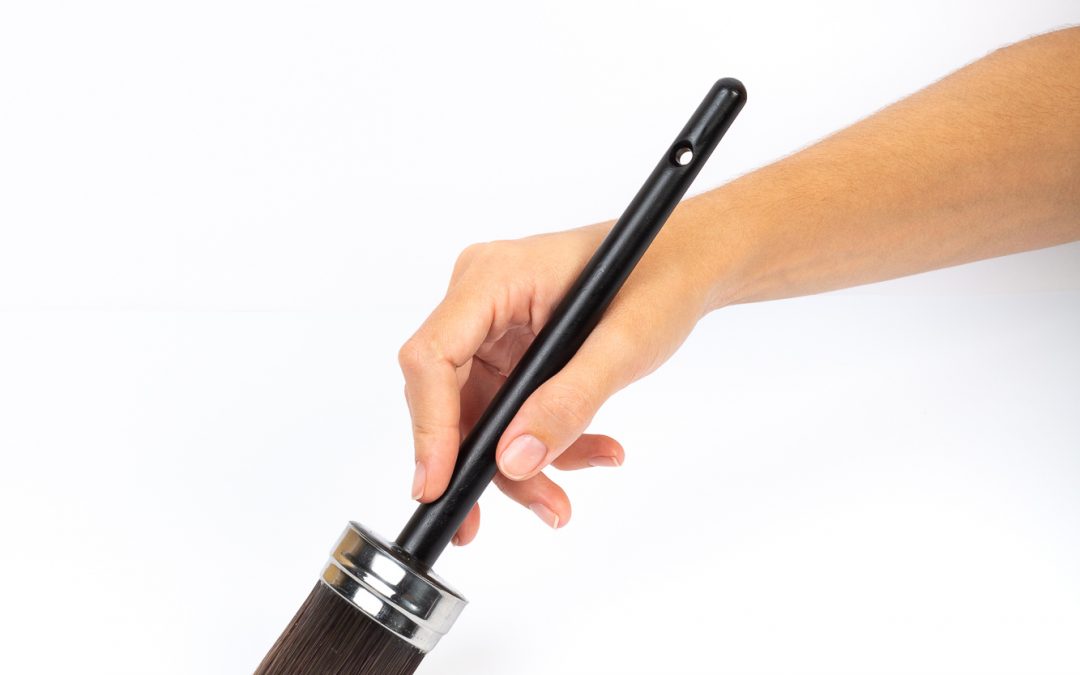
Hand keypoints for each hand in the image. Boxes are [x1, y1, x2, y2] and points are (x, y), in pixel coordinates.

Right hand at [398, 215, 715, 544]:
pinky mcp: (510, 354)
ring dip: (516, 466)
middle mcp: (478, 301)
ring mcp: (492, 329)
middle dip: (472, 462)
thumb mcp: (622, 346)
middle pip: (445, 395)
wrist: (686, 264)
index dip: (428, 427)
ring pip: (477, 416)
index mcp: (492, 278)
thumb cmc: (658, 278)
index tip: (438, 486)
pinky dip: (541, 443)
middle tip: (478, 525)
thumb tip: (513, 460)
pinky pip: (506, 414)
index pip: (431, 357)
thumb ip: (567, 403)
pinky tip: (590, 454)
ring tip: (558, 504)